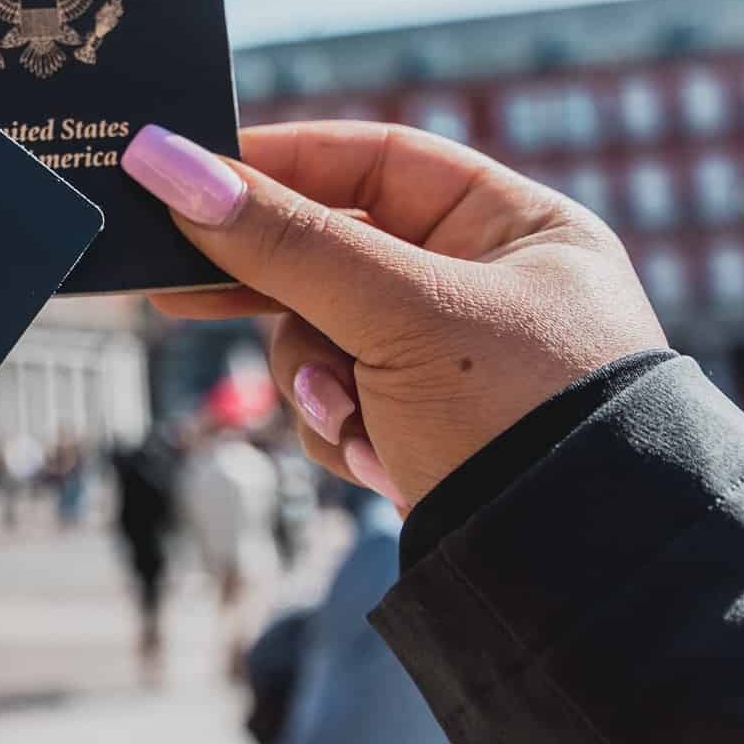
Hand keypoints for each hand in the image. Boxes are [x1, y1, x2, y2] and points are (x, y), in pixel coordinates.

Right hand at [122, 121, 664, 510]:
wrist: (578, 581)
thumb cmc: (519, 416)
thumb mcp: (396, 314)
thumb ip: (281, 241)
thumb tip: (165, 161)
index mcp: (517, 227)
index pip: (377, 162)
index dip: (282, 164)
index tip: (189, 174)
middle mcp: (488, 287)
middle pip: (335, 255)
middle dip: (276, 293)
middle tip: (175, 290)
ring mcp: (453, 366)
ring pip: (322, 338)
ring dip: (316, 380)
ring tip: (349, 418)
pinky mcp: (425, 432)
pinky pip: (340, 405)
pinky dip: (342, 431)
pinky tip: (380, 462)